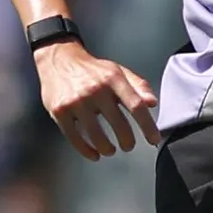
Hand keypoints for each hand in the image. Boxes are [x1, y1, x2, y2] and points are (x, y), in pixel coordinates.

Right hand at [34, 42, 159, 159]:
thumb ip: (138, 86)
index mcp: (113, 79)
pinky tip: (94, 154)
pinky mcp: (60, 111)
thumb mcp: (118, 71)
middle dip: (127, 141)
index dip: (147, 126)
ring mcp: (76, 101)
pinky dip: (87, 151)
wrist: (59, 59)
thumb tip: (152, 103)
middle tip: (128, 145)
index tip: (153, 139)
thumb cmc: (93, 70)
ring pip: (97, 135)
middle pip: (119, 124)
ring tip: (110, 150)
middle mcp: (95, 89)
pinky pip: (75, 138)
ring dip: (107, 148)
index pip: (136, 105)